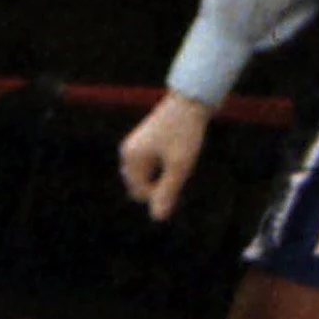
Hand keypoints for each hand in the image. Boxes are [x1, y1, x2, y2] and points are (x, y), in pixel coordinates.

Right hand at [117, 92, 212, 221]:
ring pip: (148, 177)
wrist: (190, 100)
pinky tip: (179, 152)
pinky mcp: (144, 142)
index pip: (142, 194)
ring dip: (165, 175)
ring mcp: (135, 146)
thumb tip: (157, 218)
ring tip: (181, 157)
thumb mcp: (179, 166)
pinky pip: (152, 166)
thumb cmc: (185, 133)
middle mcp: (128, 153)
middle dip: (161, 184)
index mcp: (132, 159)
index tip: (181, 173)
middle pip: (142, 187)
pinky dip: (165, 166)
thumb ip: (167, 193)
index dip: (164, 192)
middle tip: (181, 164)